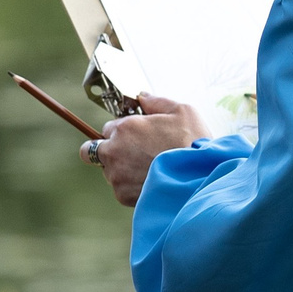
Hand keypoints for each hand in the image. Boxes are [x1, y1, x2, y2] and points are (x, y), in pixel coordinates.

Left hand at [85, 94, 207, 206]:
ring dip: (121, 169)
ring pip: (108, 170)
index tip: (135, 137)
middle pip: (92, 150)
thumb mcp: (183, 112)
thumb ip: (157, 102)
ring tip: (147, 170)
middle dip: (108, 150)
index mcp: (125, 128)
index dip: (122, 132)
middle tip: (129, 154)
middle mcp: (114, 150)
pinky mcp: (122, 194)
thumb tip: (143, 97)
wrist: (199, 179)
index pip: (108, 128)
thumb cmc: (194, 144)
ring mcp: (116, 174)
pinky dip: (131, 186)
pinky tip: (151, 182)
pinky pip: (120, 188)